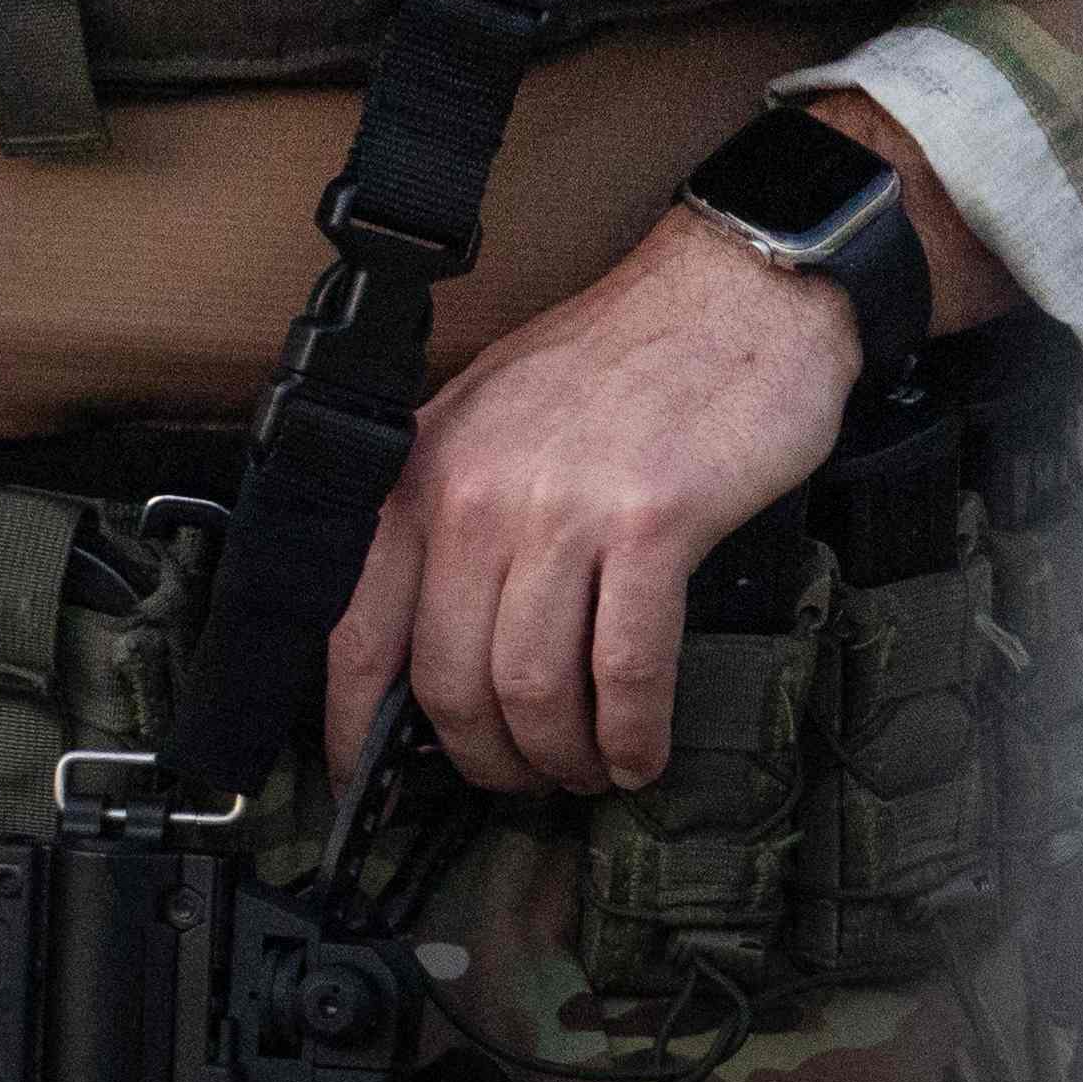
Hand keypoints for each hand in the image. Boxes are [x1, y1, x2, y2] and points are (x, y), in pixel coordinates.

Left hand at [326, 118, 991, 795]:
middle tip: (520, 780)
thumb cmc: (617, 362)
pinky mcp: (650, 526)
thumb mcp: (488, 419)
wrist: (732, 292)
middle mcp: (475, 493)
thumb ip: (448, 517)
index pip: (354, 631)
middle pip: (448, 684)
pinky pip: (624, 671)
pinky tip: (640, 752)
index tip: (360, 788)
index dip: (350, 730)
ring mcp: (561, 509)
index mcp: (422, 470)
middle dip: (484, 760)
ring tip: (587, 769)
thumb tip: (426, 647)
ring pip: (531, 690)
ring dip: (560, 757)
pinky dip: (630, 734)